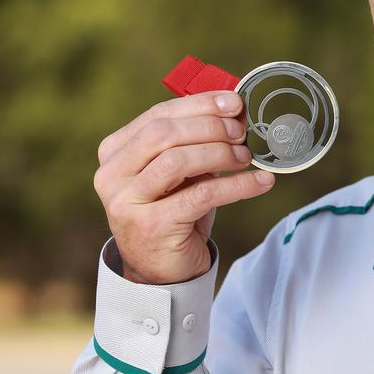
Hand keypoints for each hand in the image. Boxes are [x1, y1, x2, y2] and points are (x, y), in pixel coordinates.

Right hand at [93, 91, 275, 283]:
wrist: (161, 269)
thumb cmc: (174, 211)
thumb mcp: (179, 172)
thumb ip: (194, 142)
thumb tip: (234, 111)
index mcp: (115, 152)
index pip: (158, 115)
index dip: (199, 105)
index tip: (234, 103)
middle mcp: (113, 175)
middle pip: (164, 134)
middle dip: (210, 128)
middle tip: (242, 134)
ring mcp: (127, 202)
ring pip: (178, 161)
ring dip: (221, 154)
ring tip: (247, 158)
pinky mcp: (152, 226)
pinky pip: (202, 195)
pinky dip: (237, 185)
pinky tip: (261, 182)